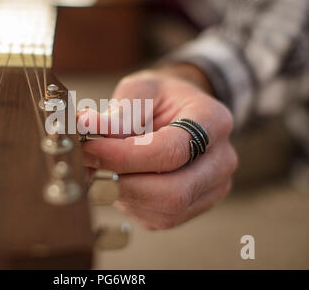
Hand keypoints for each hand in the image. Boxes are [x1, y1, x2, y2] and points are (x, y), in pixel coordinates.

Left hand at [78, 64, 237, 229]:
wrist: (179, 111)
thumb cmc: (160, 98)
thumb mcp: (140, 90)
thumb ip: (119, 111)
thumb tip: (88, 127)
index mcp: (213, 122)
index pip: (171, 152)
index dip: (125, 156)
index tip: (90, 149)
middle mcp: (220, 160)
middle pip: (173, 192)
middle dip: (123, 182)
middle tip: (88, 164)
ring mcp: (211, 188)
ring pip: (164, 211)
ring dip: (123, 194)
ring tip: (99, 169)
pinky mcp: (192, 207)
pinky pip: (158, 218)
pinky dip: (129, 202)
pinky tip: (116, 179)